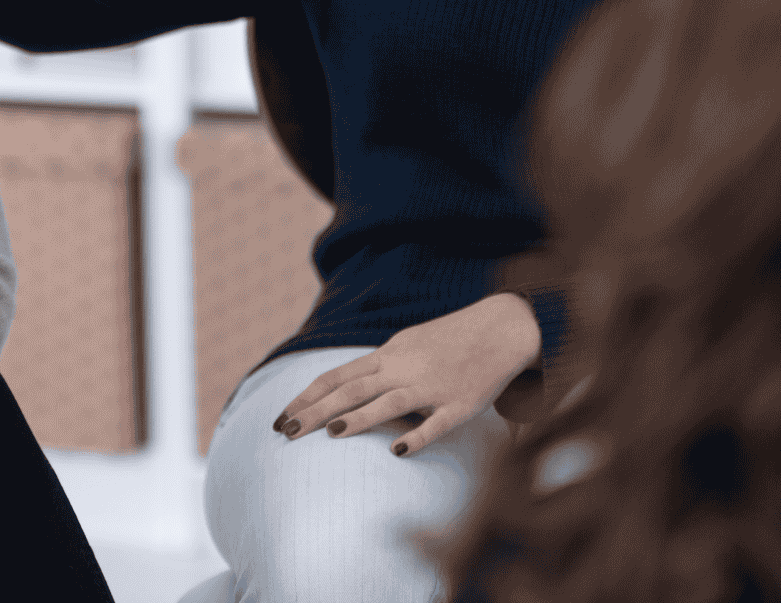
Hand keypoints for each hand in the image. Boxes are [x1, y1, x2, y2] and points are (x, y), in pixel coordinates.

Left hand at [274, 293, 541, 457]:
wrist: (500, 329)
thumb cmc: (449, 341)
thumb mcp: (406, 345)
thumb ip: (377, 366)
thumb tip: (344, 388)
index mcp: (388, 355)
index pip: (337, 376)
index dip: (306, 396)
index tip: (280, 416)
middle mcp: (403, 369)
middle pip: (352, 390)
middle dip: (316, 411)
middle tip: (285, 431)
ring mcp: (431, 386)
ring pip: (389, 402)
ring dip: (360, 417)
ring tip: (330, 433)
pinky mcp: (460, 404)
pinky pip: (437, 423)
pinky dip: (418, 436)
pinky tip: (398, 451)